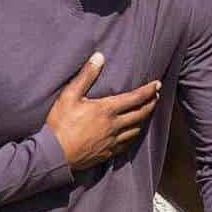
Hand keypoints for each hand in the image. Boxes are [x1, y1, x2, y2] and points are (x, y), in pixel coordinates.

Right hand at [46, 52, 160, 170]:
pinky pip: (127, 145)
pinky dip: (133, 136)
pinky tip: (132, 134)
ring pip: (136, 130)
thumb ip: (86, 75)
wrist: (54, 154)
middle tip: (156, 96)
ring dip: (143, 120)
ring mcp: (112, 141)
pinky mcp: (107, 153)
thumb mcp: (69, 95)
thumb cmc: (59, 124)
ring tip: (145, 113)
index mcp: (107, 110)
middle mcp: (114, 126)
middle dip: (151, 104)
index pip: (135, 98)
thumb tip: (99, 57)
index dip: (148, 90)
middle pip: (140, 114)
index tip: (157, 84)